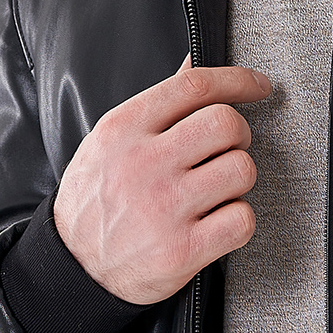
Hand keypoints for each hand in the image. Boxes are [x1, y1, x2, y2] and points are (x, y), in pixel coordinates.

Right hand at [53, 58, 272, 305]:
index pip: (194, 86)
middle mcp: (143, 165)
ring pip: (242, 170)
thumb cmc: (97, 200)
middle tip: (228, 150)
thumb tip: (194, 64)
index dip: (236, 80)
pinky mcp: (183, 250)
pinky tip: (215, 222)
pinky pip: (242, 219)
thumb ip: (156, 106)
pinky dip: (237, 220)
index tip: (258, 86)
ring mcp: (164, 208)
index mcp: (123, 130)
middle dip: (239, 136)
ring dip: (238, 180)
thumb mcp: (109, 142)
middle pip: (226, 124)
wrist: (75, 268)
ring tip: (215, 190)